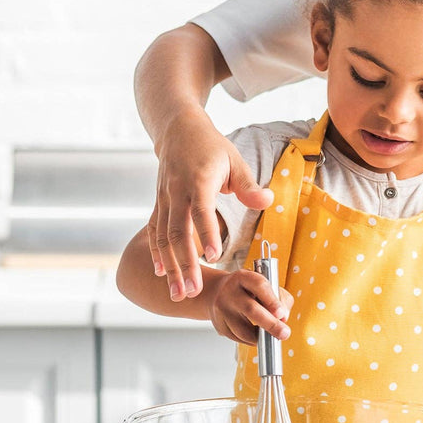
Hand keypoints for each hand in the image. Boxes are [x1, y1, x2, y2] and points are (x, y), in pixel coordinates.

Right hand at [147, 109, 272, 300]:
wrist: (178, 130)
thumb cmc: (211, 147)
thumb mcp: (235, 160)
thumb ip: (249, 185)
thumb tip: (268, 201)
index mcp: (199, 180)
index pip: (202, 210)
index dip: (206, 233)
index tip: (214, 257)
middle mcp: (177, 191)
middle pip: (178, 232)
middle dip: (184, 264)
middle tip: (193, 290)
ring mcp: (164, 198)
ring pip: (163, 237)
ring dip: (170, 267)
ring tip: (179, 293)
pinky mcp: (159, 203)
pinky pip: (155, 232)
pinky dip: (157, 254)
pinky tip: (161, 274)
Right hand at [208, 271, 293, 346]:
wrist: (219, 292)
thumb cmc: (248, 289)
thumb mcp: (266, 285)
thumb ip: (281, 298)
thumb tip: (283, 318)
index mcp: (244, 277)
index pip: (259, 286)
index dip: (272, 301)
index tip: (281, 314)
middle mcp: (230, 292)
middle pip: (250, 309)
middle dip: (270, 324)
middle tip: (284, 333)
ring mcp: (222, 309)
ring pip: (243, 330)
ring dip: (261, 337)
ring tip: (271, 335)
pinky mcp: (219, 325)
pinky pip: (238, 339)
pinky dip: (251, 340)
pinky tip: (257, 335)